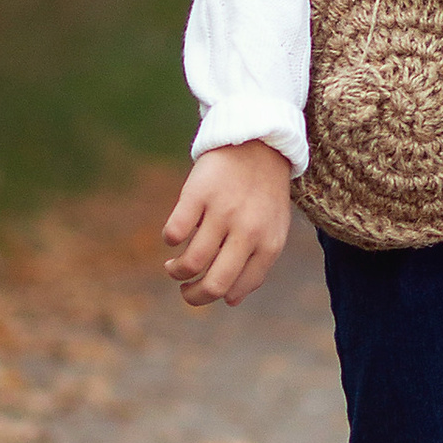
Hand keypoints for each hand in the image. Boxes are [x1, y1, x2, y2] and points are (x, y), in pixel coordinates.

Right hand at [164, 141, 292, 308]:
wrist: (259, 142)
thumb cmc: (263, 192)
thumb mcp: (273, 228)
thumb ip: (257, 263)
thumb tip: (231, 300)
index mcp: (268, 244)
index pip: (237, 288)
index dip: (214, 296)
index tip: (202, 289)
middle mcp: (248, 231)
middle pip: (214, 284)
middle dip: (193, 296)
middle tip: (184, 290)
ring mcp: (223, 212)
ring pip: (191, 262)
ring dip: (176, 271)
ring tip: (173, 266)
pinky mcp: (199, 193)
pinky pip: (175, 231)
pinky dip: (170, 240)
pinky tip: (173, 236)